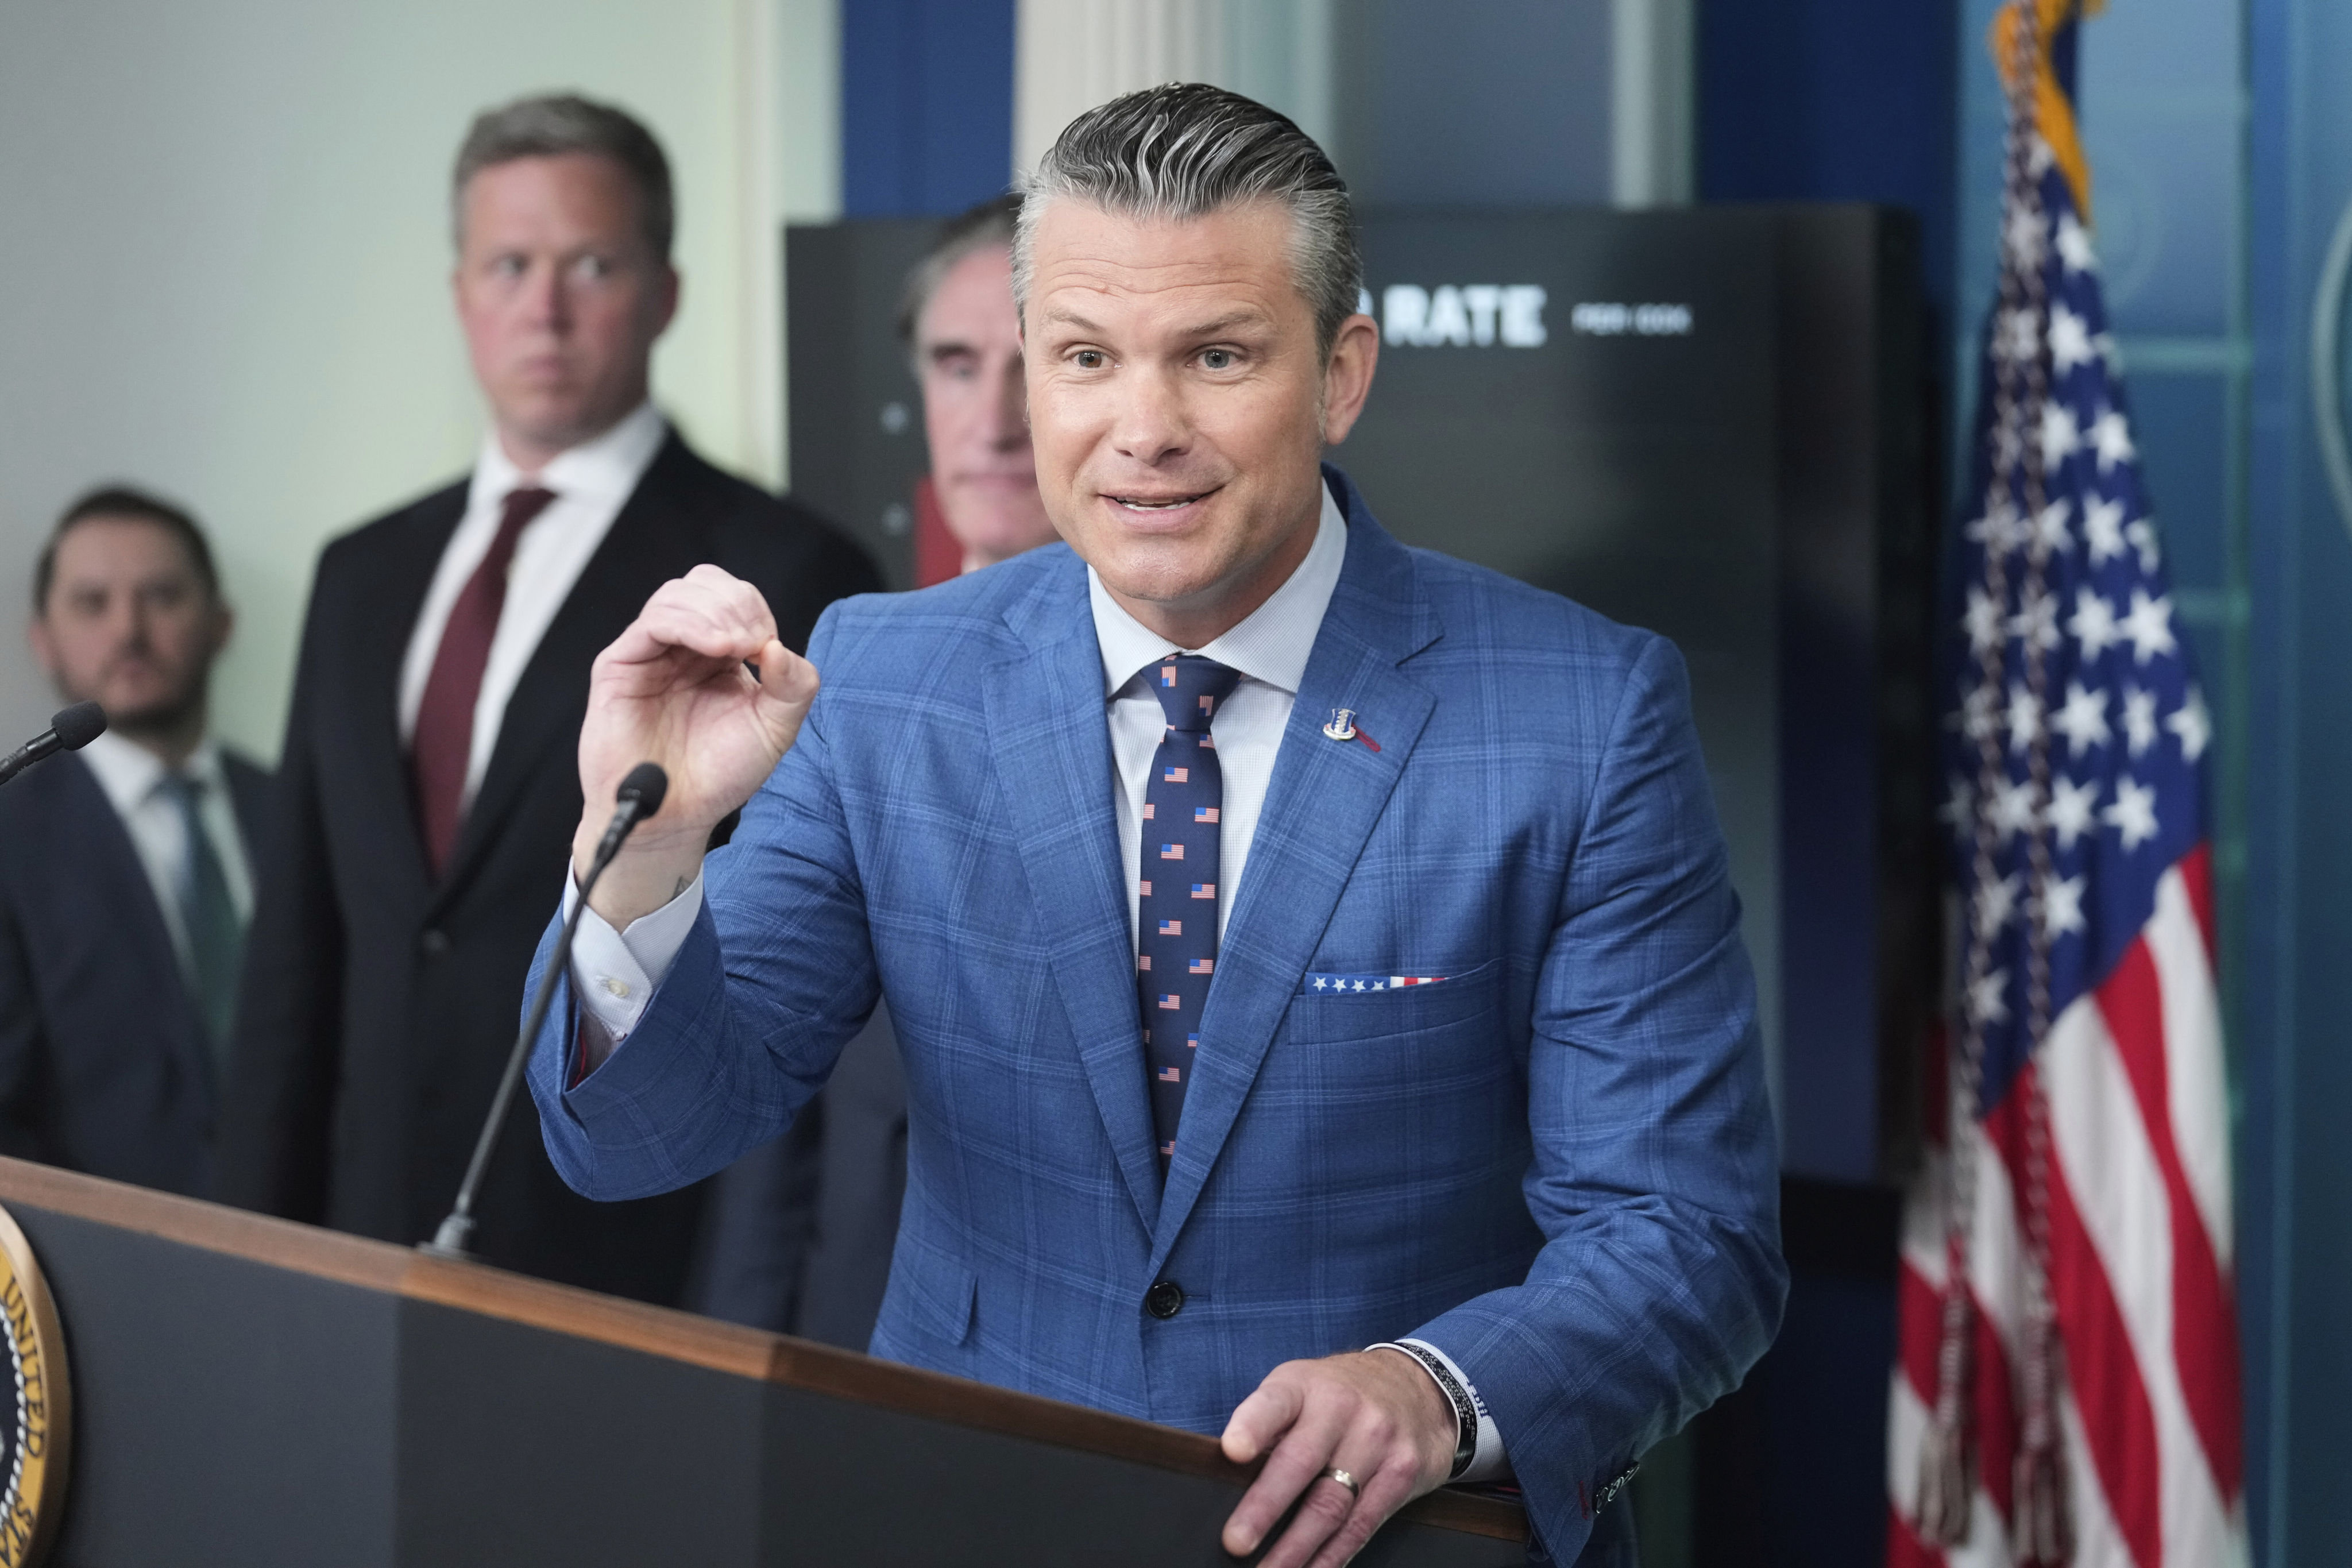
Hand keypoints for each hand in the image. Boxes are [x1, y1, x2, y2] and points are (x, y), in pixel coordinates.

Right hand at [573, 565, 818, 923]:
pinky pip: (652, 623)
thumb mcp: (775, 728)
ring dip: (716, 611)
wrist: (676, 816)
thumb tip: (783, 646)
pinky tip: (716, 647)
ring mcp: (649, 653)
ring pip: (678, 595)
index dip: (755, 610)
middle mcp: (682, 647)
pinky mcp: (619, 666)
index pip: (734, 598)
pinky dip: (689, 623)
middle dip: (738, 604)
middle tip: (753, 643)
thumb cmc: (718, 774)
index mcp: (718, 654)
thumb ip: (794, 686)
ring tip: (736, 646)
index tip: (769, 649)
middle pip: (705, 584)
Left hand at [1219, 1349, 1457, 1566]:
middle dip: (1265, 1507)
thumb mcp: (1301, 1388)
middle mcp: (1342, 1408)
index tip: (1232, 1451)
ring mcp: (1377, 1440)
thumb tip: (1228, 1481)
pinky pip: (1362, 1523)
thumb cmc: (1338, 1395)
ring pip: (1332, 1503)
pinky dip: (1332, 1555)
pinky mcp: (1402, 1472)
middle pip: (1301, 1461)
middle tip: (1236, 1542)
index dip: (1252, 1426)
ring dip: (1296, 1547)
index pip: (1274, 1402)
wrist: (1415, 1385)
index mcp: (1304, 1385)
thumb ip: (1269, 1425)